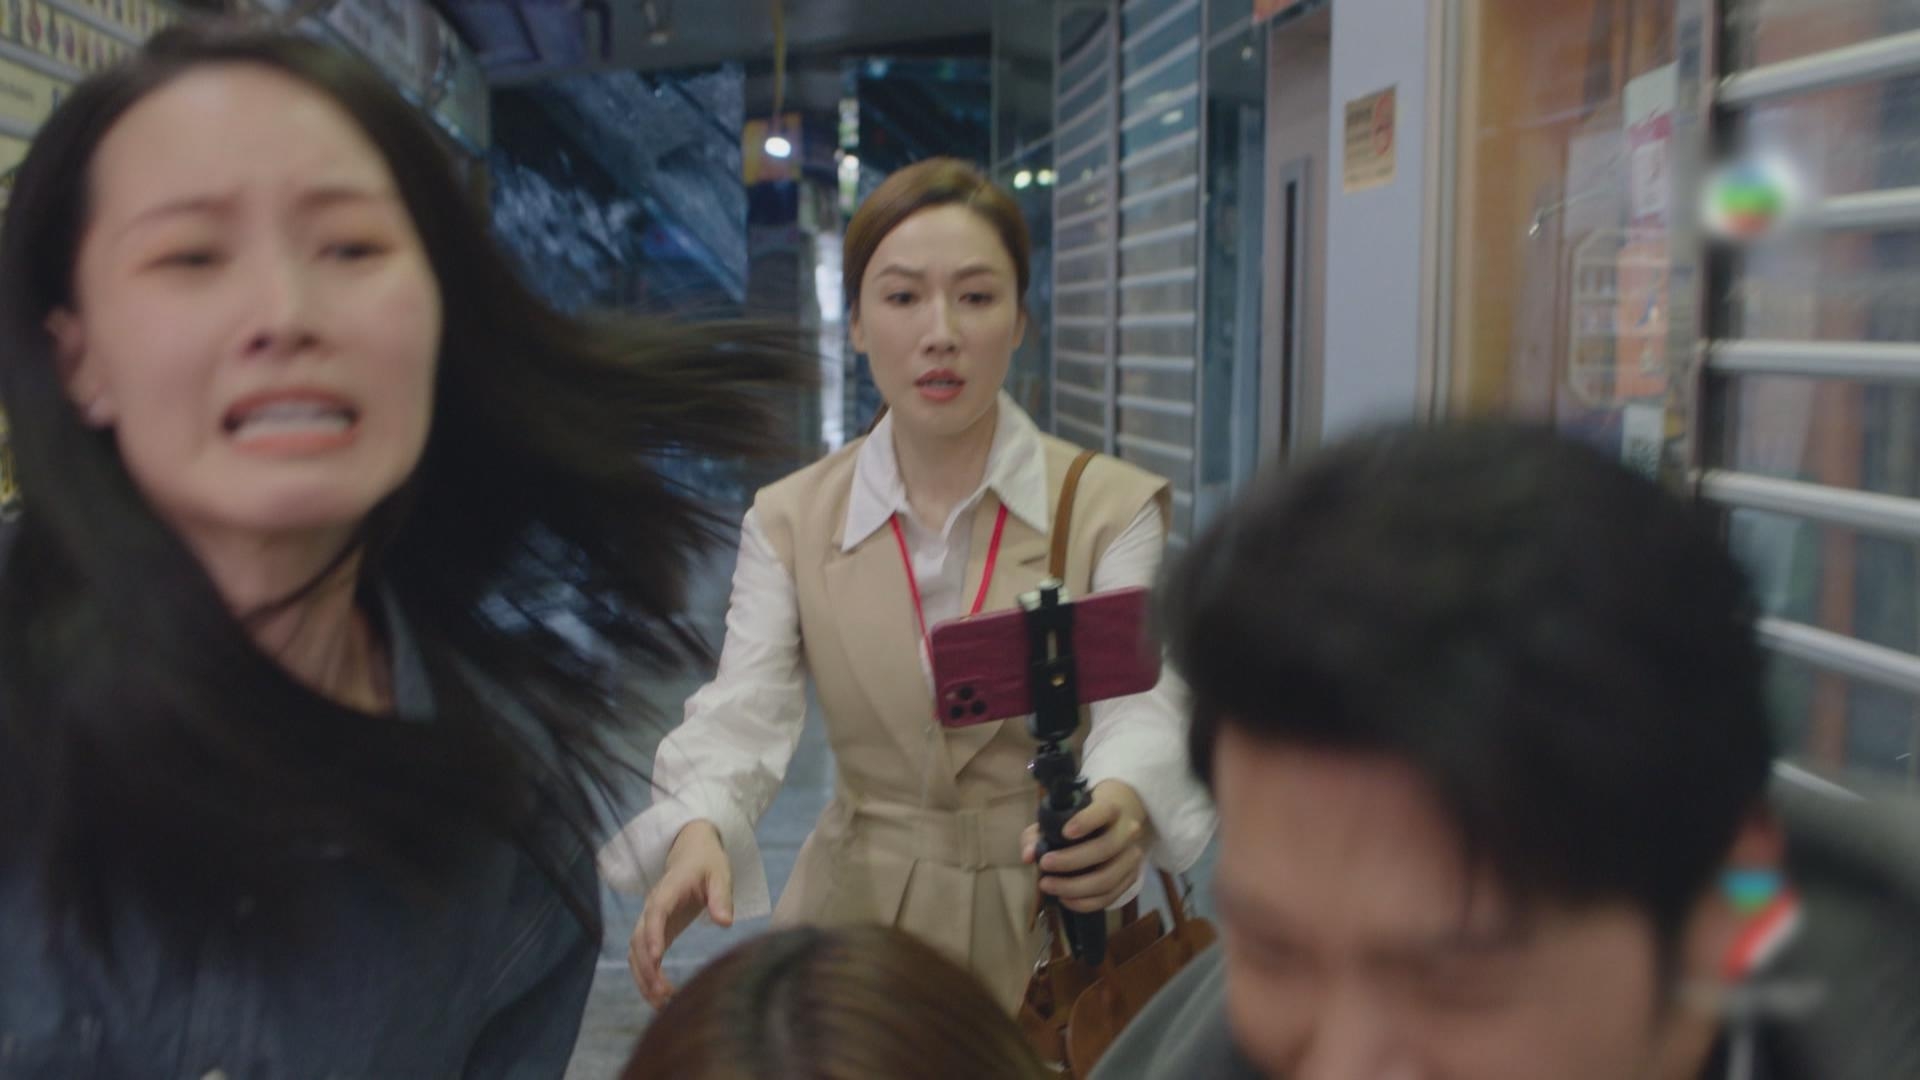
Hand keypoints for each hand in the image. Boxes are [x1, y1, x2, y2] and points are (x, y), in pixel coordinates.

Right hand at [628, 820, 732, 1006]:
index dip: (653, 934)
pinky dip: (646, 978)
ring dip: (644, 978)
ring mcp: (649, 921)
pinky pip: (642, 958)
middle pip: (638, 939)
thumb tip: (725, 924)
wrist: (692, 854)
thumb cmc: (708, 864)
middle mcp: (652, 907)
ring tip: (662, 1002)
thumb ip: (721, 897)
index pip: (655, 912)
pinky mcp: (654, 933)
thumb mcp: (721, 875)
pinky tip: (661, 998)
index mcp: (668, 890)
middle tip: (663, 994)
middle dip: (647, 968)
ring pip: (635, 953)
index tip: (656, 957)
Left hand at [1021, 780, 1150, 913]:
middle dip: (1071, 861)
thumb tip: (1028, 856)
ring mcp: (1132, 857)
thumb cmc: (1080, 820)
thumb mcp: (1057, 819)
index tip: (1065, 832)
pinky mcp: (1131, 878)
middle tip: (1044, 865)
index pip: (1104, 811)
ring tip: (1048, 886)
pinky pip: (1110, 896)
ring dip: (1075, 887)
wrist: (1115, 824)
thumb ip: (1037, 834)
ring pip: (1108, 878)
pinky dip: (1085, 902)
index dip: (1086, 821)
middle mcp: (1127, 831)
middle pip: (1105, 848)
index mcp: (1111, 808)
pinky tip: (1064, 898)